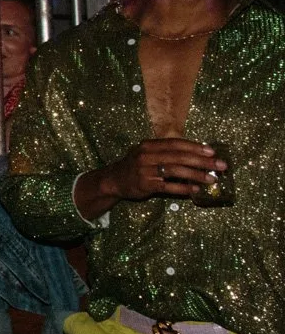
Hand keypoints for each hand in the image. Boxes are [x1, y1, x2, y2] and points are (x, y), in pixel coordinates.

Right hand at [100, 139, 222, 199]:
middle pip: (179, 156)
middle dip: (202, 161)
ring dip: (196, 175)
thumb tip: (195, 155)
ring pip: (175, 171)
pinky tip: (195, 190)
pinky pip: (168, 186)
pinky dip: (183, 188)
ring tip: (212, 179)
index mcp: (149, 145)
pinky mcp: (145, 184)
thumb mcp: (147, 153)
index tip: (212, 152)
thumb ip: (166, 153)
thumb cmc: (135, 166)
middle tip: (220, 166)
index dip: (195, 147)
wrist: (114, 180)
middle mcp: (146, 155)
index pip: (176, 143)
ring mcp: (145, 170)